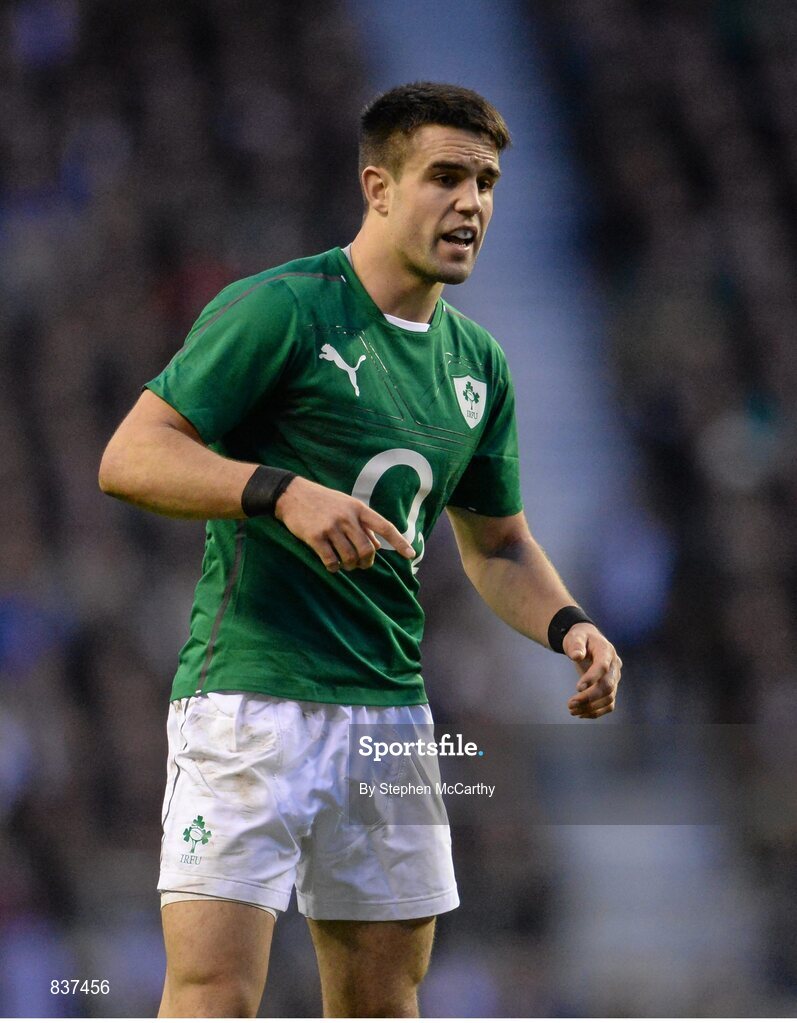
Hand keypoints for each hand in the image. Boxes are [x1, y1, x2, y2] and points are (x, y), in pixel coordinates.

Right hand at [275, 476, 414, 572]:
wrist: (292, 494)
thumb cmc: (323, 501)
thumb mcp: (346, 506)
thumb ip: (363, 525)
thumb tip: (379, 546)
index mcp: (358, 508)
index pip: (385, 526)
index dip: (399, 542)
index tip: (411, 555)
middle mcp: (347, 517)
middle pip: (367, 549)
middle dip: (366, 562)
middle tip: (361, 565)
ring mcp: (331, 527)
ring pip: (350, 557)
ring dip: (350, 566)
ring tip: (346, 565)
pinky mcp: (315, 537)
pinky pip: (331, 561)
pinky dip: (334, 568)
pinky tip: (332, 565)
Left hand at [564, 625, 621, 718]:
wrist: (588, 642)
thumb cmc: (580, 638)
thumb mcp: (575, 636)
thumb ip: (576, 644)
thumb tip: (576, 656)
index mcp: (606, 651)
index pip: (603, 666)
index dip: (592, 678)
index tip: (577, 688)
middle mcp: (614, 666)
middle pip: (607, 686)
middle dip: (589, 697)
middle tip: (570, 704)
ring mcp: (614, 679)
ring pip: (609, 698)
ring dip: (591, 708)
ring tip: (572, 710)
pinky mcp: (611, 688)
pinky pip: (609, 705)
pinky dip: (596, 712)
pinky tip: (580, 714)